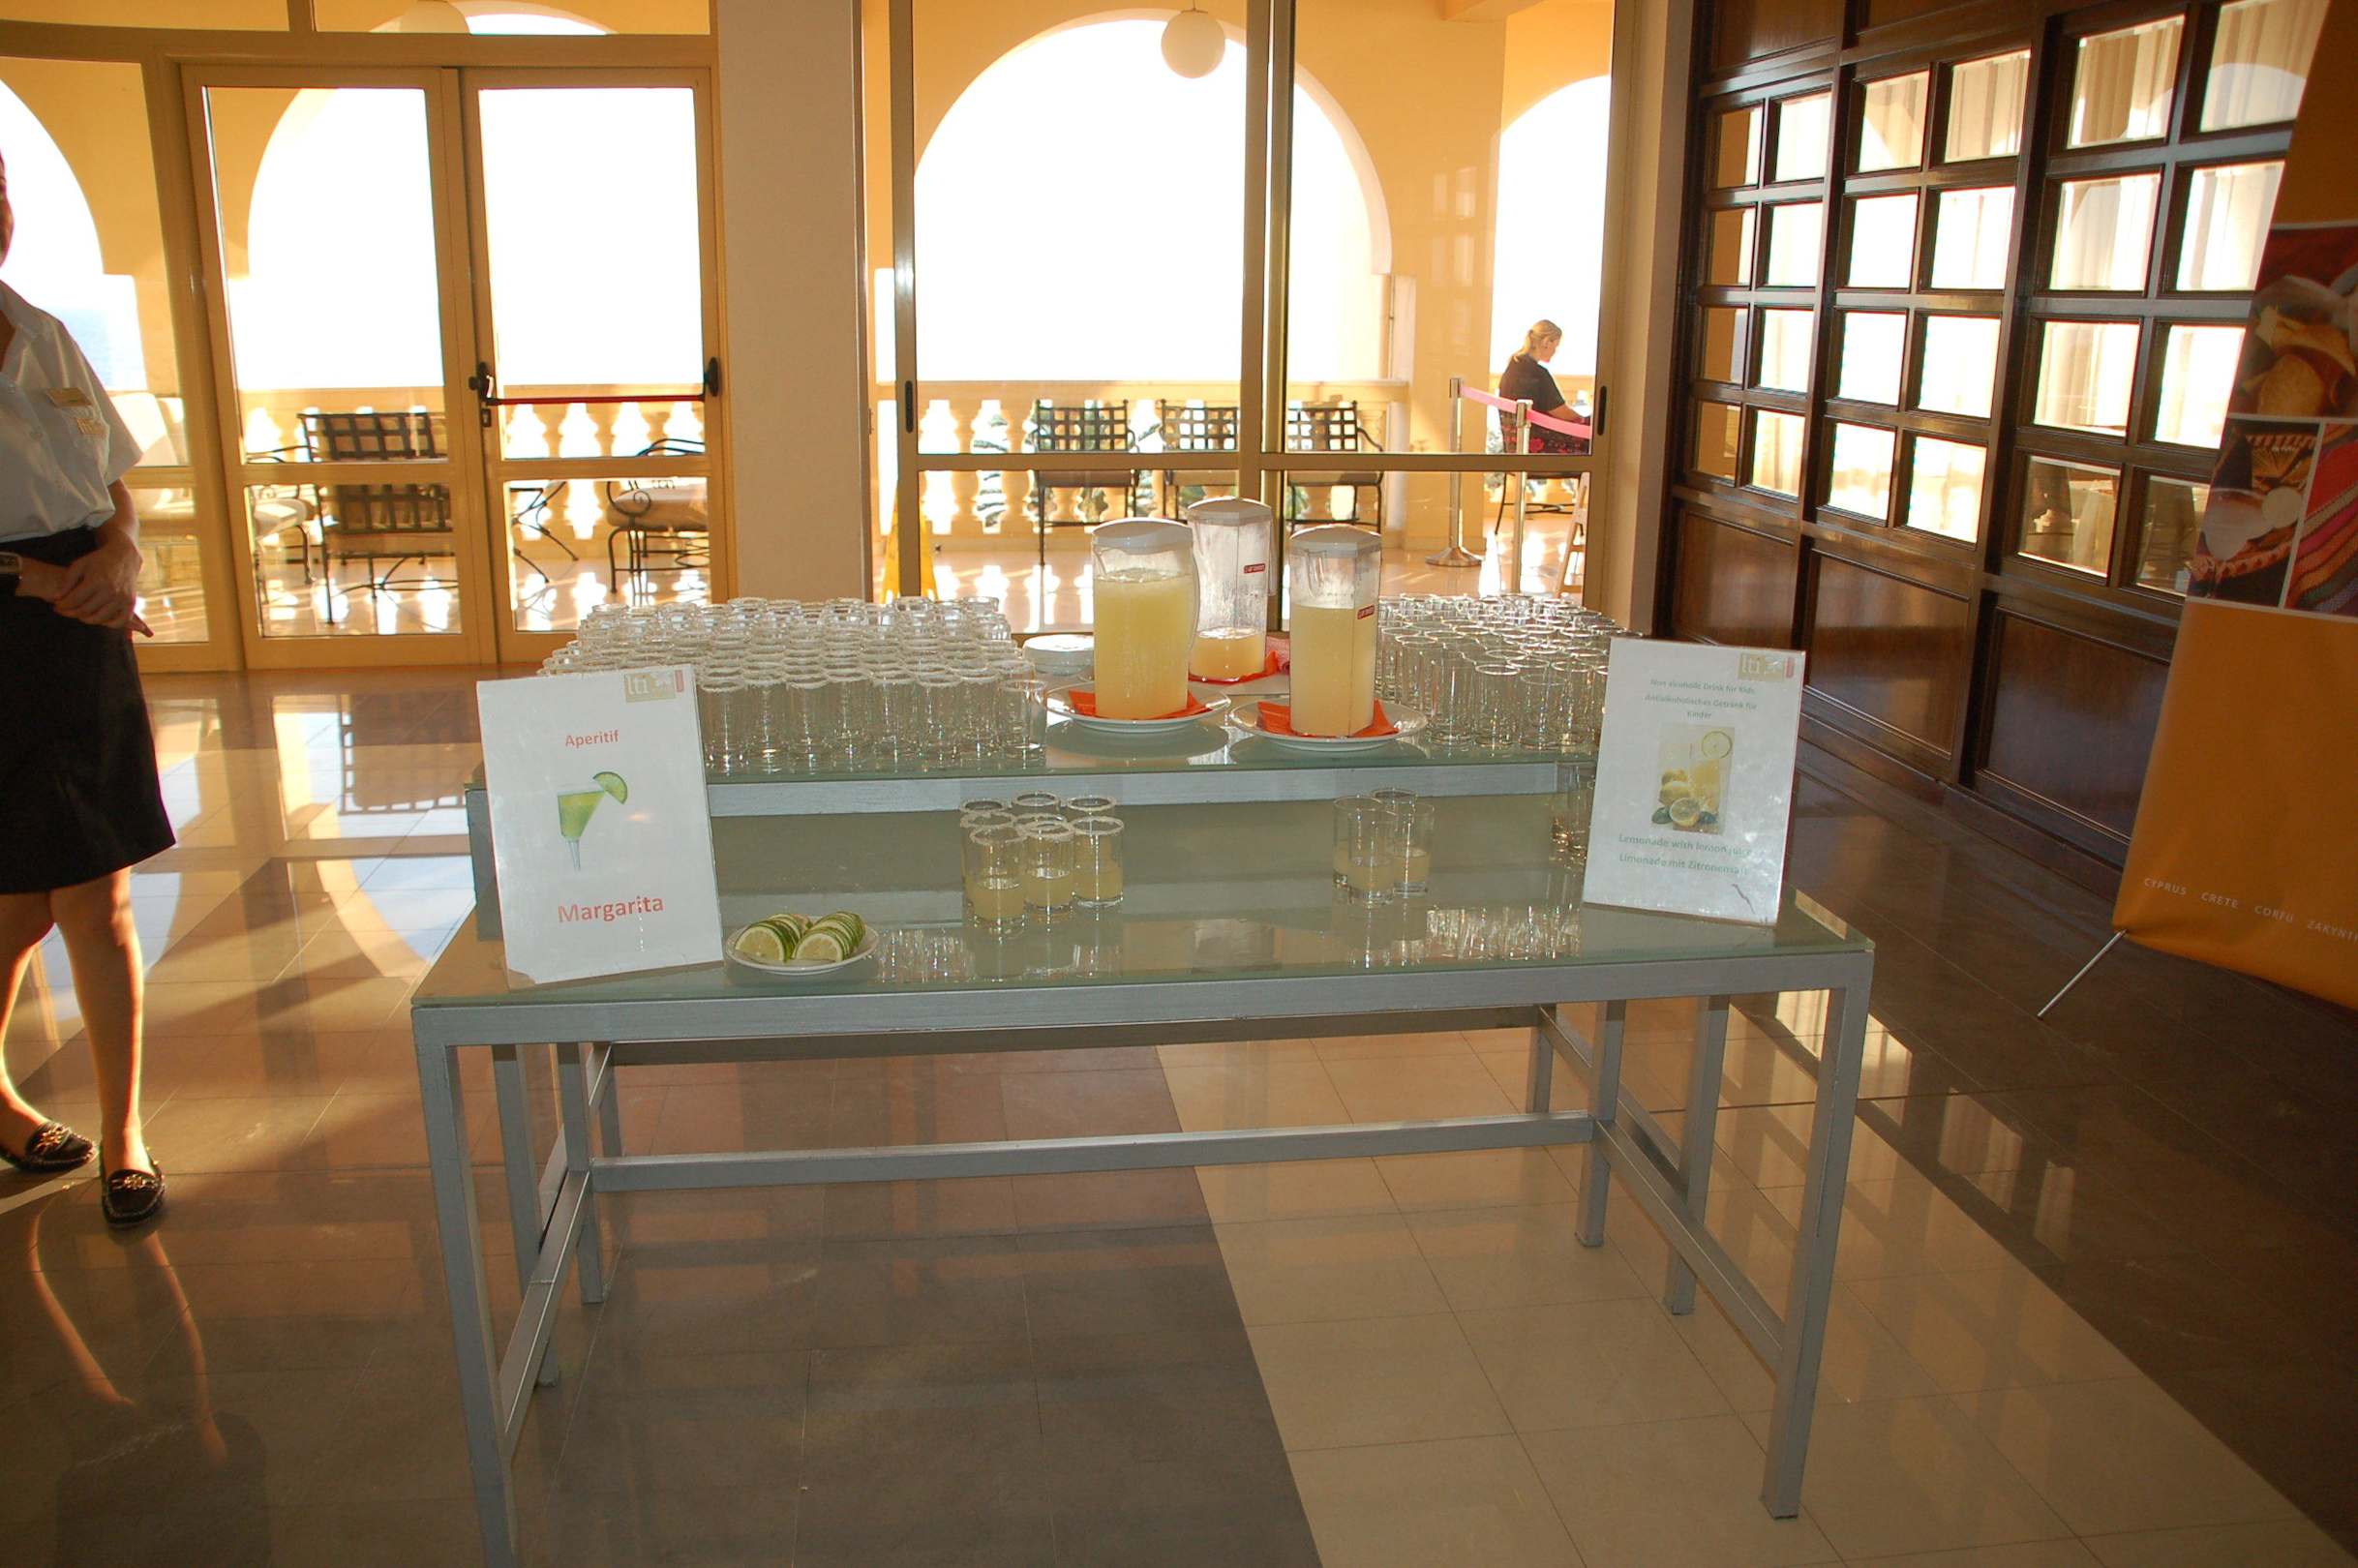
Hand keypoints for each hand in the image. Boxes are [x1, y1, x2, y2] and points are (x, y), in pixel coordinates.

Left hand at [15, 556, 148, 633]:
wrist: (124, 557)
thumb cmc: (98, 560)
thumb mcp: (79, 565)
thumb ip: (67, 581)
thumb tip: (56, 598)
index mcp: (97, 580)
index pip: (74, 600)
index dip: (62, 606)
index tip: (56, 606)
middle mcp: (111, 590)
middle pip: (85, 611)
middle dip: (70, 613)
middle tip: (64, 611)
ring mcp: (122, 598)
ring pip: (99, 618)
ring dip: (86, 619)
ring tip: (79, 614)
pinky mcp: (131, 603)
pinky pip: (119, 621)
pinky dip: (109, 624)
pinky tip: (100, 619)